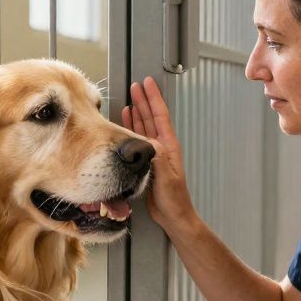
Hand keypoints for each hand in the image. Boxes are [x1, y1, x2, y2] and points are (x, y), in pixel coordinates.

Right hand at [121, 77, 196, 234]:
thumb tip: (147, 143)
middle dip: (145, 100)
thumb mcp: (166, 178)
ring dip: (138, 112)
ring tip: (131, 98)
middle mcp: (162, 147)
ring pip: (144, 126)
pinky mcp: (147, 163)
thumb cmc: (174, 200)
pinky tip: (126, 122)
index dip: (154, 98)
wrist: (174, 216)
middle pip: (152, 117)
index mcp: (169, 147)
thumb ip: (157, 159)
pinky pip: (137, 140)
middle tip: (137, 85)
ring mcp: (155, 154)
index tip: (149, 83)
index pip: (161, 116)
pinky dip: (131, 128)